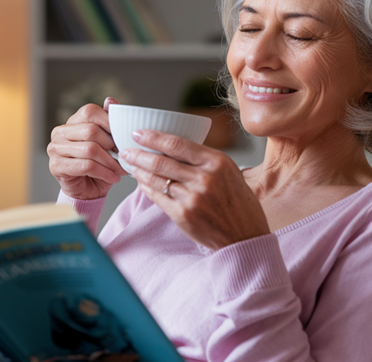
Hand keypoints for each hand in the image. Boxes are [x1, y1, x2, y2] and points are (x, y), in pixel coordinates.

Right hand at [48, 97, 128, 199]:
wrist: (88, 190)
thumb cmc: (99, 164)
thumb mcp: (107, 142)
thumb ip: (108, 121)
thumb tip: (111, 100)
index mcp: (72, 121)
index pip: (90, 112)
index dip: (110, 123)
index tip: (123, 138)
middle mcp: (60, 132)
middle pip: (91, 131)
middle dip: (112, 145)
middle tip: (125, 156)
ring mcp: (55, 148)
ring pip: (90, 149)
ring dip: (111, 162)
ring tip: (122, 169)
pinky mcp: (56, 166)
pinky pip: (86, 166)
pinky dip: (104, 172)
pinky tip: (114, 177)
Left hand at [120, 130, 269, 249]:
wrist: (245, 237)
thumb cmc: (239, 204)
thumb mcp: (229, 172)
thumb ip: (204, 161)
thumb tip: (172, 148)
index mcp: (217, 162)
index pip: (177, 144)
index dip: (153, 137)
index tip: (138, 134)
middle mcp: (204, 178)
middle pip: (161, 161)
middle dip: (138, 154)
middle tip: (126, 150)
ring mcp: (193, 198)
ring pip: (157, 179)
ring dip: (139, 171)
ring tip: (130, 166)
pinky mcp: (184, 216)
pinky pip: (158, 198)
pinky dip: (147, 189)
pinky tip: (142, 184)